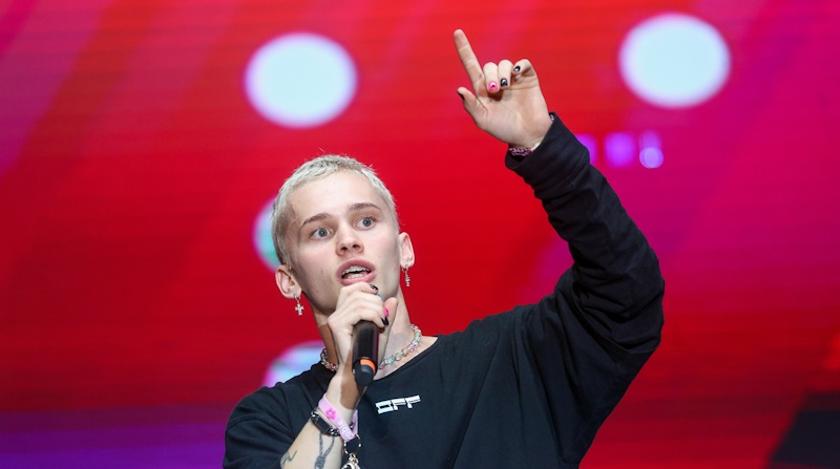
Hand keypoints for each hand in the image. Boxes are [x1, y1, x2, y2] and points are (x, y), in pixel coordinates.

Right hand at [327, 283, 395, 369]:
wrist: (360, 372)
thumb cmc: (369, 354)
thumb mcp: (382, 331)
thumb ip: (387, 315)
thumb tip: (392, 299)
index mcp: (343, 313)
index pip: (351, 289)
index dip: (367, 289)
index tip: (380, 304)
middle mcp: (336, 314)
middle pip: (357, 293)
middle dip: (376, 302)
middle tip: (384, 317)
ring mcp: (335, 319)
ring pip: (359, 301)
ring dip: (376, 310)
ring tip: (382, 323)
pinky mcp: (337, 326)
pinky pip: (358, 311)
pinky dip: (373, 315)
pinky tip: (379, 325)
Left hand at [453, 29, 552, 147]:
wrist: (528, 135)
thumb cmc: (504, 130)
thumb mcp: (483, 120)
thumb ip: (471, 106)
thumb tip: (460, 89)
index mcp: (483, 90)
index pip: (471, 65)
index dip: (464, 49)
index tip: (457, 32)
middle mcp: (497, 81)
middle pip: (489, 66)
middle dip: (490, 76)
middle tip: (494, 90)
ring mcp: (513, 79)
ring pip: (504, 63)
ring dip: (502, 73)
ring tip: (505, 87)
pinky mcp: (528, 79)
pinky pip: (523, 63)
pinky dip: (520, 65)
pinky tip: (517, 73)